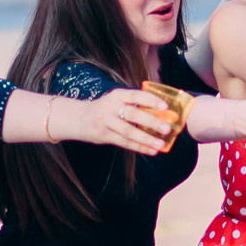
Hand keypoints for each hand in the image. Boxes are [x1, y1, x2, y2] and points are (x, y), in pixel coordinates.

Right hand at [62, 88, 177, 154]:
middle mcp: (110, 107)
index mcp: (116, 95)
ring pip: (128, 132)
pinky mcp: (103, 136)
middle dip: (151, 122)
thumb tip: (162, 113)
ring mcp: (106, 122)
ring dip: (146, 139)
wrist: (78, 118)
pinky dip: (139, 147)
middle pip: (133, 115)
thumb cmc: (105, 109)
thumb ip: (134, 104)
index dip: (150, 100)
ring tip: (161, 144)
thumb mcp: (116, 100)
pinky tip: (151, 150)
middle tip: (167, 128)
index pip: (135, 95)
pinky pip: (124, 143)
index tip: (165, 106)